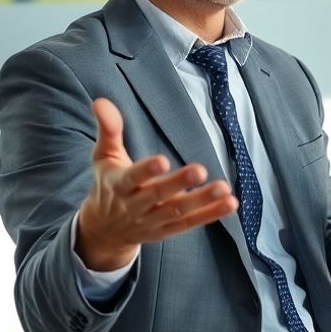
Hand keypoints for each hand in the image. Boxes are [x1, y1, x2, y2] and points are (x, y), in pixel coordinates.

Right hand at [75, 98, 238, 270]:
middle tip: (200, 170)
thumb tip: (100, 101)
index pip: (131, 178)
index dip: (146, 171)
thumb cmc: (108, 184)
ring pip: (177, 212)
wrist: (103, 230)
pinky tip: (230, 204)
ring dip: (202, 201)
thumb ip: (108, 130)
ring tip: (224, 188)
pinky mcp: (166, 230)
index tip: (163, 161)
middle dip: (179, 184)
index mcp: (118, 185)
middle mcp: (134, 205)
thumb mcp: (103, 157)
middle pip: (158, 195)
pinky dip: (210, 214)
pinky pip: (189, 223)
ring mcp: (151, 220)